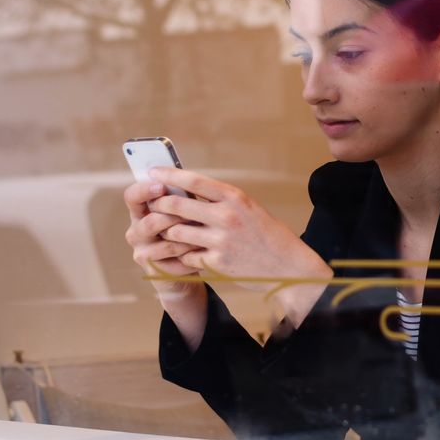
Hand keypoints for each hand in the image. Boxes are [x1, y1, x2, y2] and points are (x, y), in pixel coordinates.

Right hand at [123, 180, 204, 301]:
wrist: (190, 264)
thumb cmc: (189, 229)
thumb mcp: (186, 210)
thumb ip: (182, 197)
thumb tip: (190, 178)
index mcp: (142, 211)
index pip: (132, 196)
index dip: (144, 190)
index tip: (162, 186)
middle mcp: (136, 231)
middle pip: (150, 221)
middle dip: (176, 217)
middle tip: (196, 216)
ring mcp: (142, 251)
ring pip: (166, 242)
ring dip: (190, 238)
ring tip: (206, 235)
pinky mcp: (154, 270)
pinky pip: (176, 261)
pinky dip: (193, 256)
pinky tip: (203, 253)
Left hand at [145, 167, 333, 325]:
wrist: (289, 266)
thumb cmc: (268, 235)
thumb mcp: (250, 209)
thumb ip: (223, 201)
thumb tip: (188, 191)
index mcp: (236, 198)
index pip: (194, 181)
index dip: (169, 175)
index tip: (152, 173)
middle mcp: (226, 216)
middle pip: (177, 205)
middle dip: (159, 204)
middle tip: (151, 205)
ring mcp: (220, 241)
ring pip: (176, 231)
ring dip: (168, 231)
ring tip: (168, 231)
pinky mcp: (217, 262)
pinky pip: (187, 255)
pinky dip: (183, 254)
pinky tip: (187, 253)